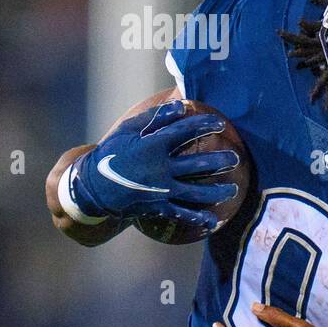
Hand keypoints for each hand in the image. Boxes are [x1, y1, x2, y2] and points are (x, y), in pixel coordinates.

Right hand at [67, 99, 238, 228]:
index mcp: (152, 146)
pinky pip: (182, 213)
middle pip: (198, 164)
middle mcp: (159, 168)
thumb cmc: (112, 154)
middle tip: (235, 158)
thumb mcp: (127, 131)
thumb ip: (154, 117)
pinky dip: (198, 218)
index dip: (204, 125)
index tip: (220, 123)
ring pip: (196, 191)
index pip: (184, 131)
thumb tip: (180, 105)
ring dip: (217, 191)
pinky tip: (213, 221)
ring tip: (233, 190)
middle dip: (220, 161)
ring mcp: (160, 190)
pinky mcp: (157, 207)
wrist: (92, 188)